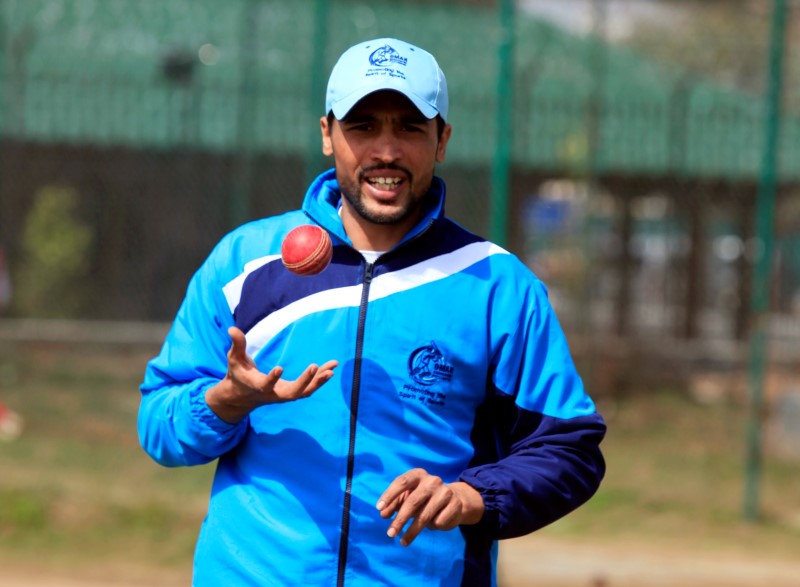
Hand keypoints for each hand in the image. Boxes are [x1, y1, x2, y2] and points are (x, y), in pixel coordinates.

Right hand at [205, 326, 337, 423]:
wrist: (243, 396)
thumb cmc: (238, 374)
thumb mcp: (234, 359)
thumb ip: (236, 344)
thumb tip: (232, 329)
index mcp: (258, 386)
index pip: (266, 385)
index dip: (272, 378)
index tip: (280, 368)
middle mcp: (274, 394)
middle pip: (292, 393)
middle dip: (304, 381)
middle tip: (315, 366)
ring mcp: (285, 395)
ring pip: (305, 392)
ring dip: (319, 381)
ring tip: (332, 369)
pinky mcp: (292, 393)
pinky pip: (309, 388)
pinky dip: (320, 379)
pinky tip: (331, 369)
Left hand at [376, 468, 483, 546]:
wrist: (454, 499)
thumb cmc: (424, 498)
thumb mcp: (407, 498)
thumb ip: (394, 504)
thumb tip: (383, 514)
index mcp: (418, 474)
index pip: (401, 482)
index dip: (389, 495)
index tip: (379, 509)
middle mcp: (432, 480)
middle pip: (412, 501)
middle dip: (400, 520)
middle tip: (390, 534)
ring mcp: (445, 492)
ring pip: (425, 516)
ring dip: (412, 531)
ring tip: (403, 542)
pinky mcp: (455, 505)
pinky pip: (438, 522)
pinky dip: (433, 527)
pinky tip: (434, 523)